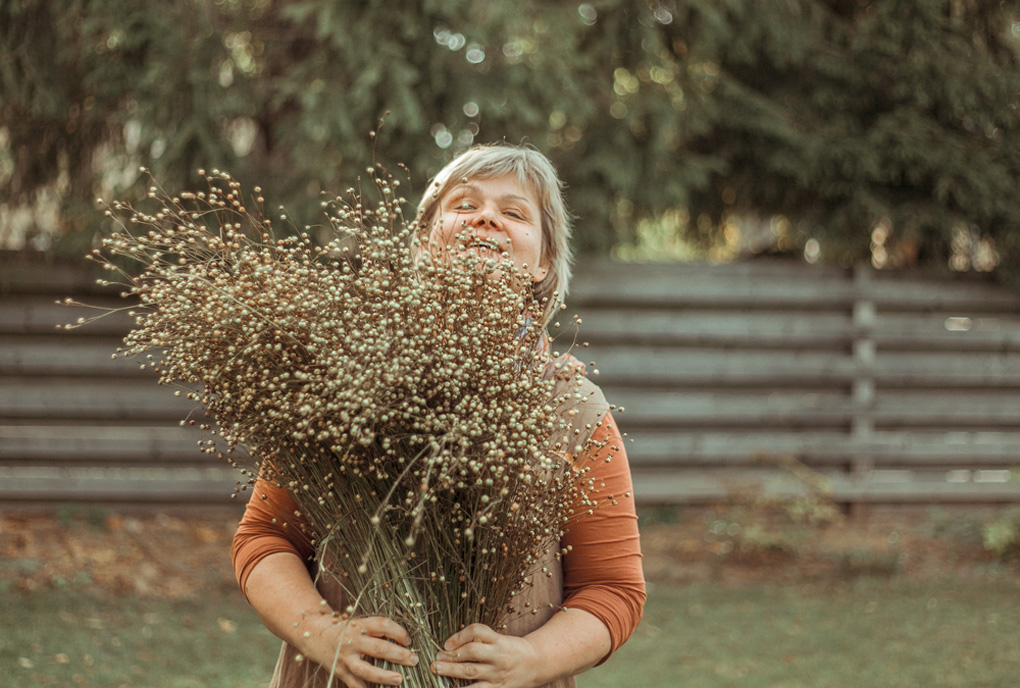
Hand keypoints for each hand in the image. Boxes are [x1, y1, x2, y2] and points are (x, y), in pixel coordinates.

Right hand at [304, 614, 418, 687]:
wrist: (316, 635)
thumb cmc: (346, 629)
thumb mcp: (360, 623)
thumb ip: (378, 631)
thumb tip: (404, 643)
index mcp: (360, 625)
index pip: (383, 625)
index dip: (398, 632)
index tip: (408, 640)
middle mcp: (353, 641)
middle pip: (378, 648)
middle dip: (398, 655)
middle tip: (414, 660)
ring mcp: (346, 658)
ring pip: (366, 669)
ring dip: (384, 676)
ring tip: (399, 680)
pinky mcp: (340, 672)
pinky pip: (354, 684)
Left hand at [431, 623, 540, 687]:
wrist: (536, 664)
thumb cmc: (512, 649)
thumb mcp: (499, 639)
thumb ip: (479, 640)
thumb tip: (450, 646)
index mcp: (498, 640)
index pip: (477, 631)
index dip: (460, 635)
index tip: (447, 643)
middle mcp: (498, 656)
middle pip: (472, 652)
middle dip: (451, 655)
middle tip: (435, 659)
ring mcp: (498, 674)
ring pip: (472, 672)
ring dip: (452, 671)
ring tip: (437, 670)